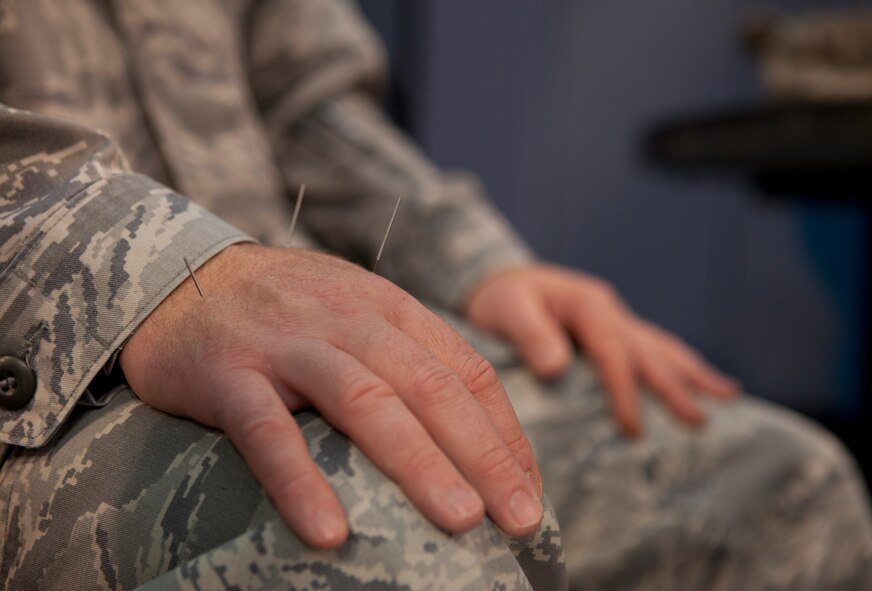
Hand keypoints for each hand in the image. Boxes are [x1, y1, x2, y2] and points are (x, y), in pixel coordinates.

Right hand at [120, 244, 542, 547]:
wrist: (179, 275)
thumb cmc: (282, 310)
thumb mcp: (355, 313)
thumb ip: (404, 357)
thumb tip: (465, 433)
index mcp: (388, 308)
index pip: (466, 371)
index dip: (506, 433)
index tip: (530, 488)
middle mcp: (348, 318)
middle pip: (431, 388)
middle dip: (485, 456)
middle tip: (523, 519)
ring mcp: (289, 343)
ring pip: (366, 402)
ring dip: (419, 464)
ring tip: (462, 522)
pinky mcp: (229, 372)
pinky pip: (268, 431)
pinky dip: (300, 481)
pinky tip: (329, 532)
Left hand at [465, 263, 739, 435]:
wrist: (497, 281)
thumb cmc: (500, 298)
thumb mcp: (507, 309)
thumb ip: (530, 334)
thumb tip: (556, 367)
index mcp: (588, 305)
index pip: (614, 352)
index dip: (624, 391)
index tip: (632, 428)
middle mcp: (608, 311)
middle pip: (649, 350)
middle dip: (674, 386)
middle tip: (698, 422)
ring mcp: (615, 319)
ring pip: (660, 347)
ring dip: (691, 372)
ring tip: (727, 396)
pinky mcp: (612, 331)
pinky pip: (651, 348)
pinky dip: (678, 364)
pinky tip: (704, 379)